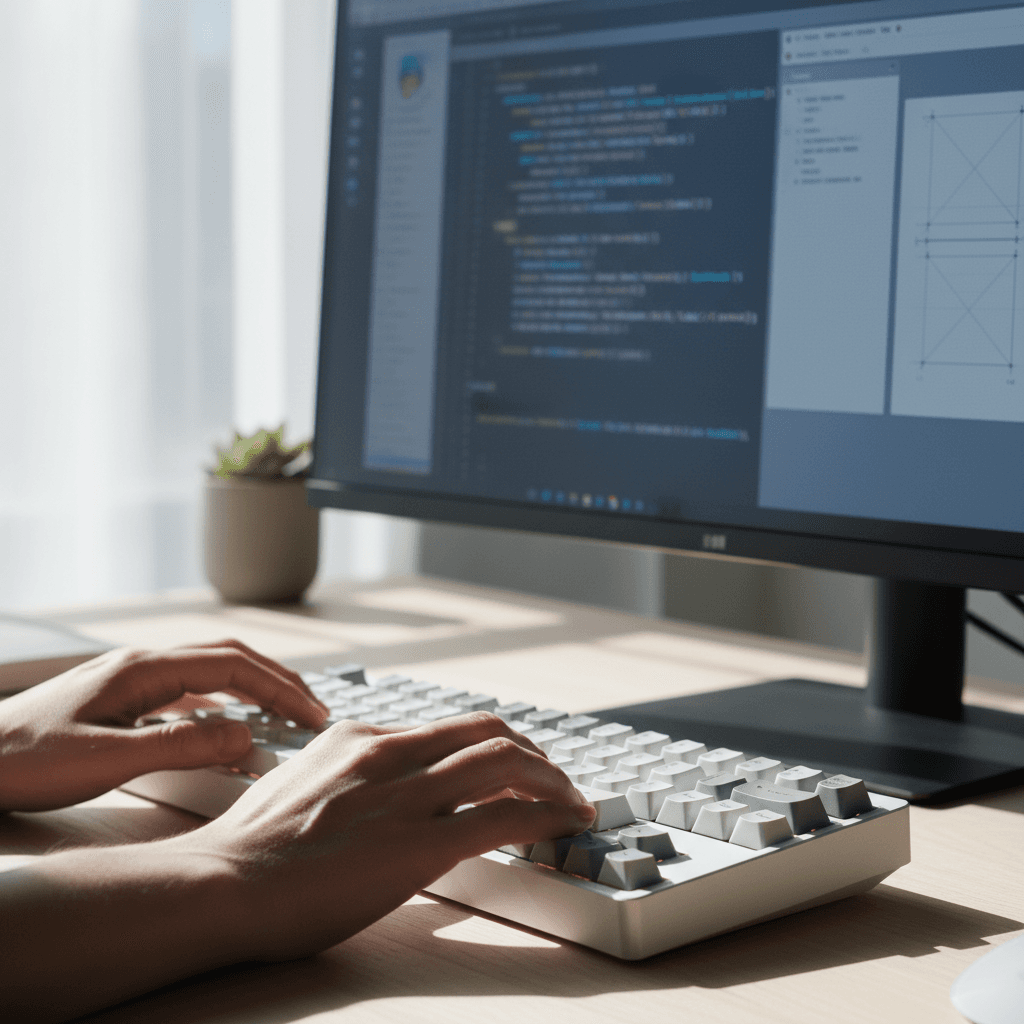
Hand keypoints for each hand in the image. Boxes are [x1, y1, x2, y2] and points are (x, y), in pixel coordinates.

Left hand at [0, 641, 327, 811]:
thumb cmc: (27, 760)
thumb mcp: (108, 759)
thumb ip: (181, 747)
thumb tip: (243, 738)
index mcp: (144, 669)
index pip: (232, 665)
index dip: (278, 687)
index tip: (311, 714)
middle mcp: (142, 664)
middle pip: (228, 657)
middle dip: (276, 680)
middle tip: (312, 710)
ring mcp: (131, 678)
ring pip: (210, 669)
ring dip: (252, 686)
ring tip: (283, 710)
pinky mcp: (122, 698)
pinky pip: (188, 688)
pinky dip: (223, 700)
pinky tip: (226, 722)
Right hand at [176, 711, 596, 961]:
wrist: (220, 885)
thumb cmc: (248, 850)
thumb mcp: (297, 784)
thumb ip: (341, 775)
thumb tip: (366, 789)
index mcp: (358, 736)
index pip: (444, 729)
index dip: (487, 746)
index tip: (507, 765)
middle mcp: (389, 751)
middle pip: (486, 729)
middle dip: (531, 750)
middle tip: (554, 776)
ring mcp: (406, 793)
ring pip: (505, 760)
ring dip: (551, 777)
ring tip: (572, 799)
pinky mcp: (420, 841)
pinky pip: (504, 815)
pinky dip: (546, 814)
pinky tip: (564, 824)